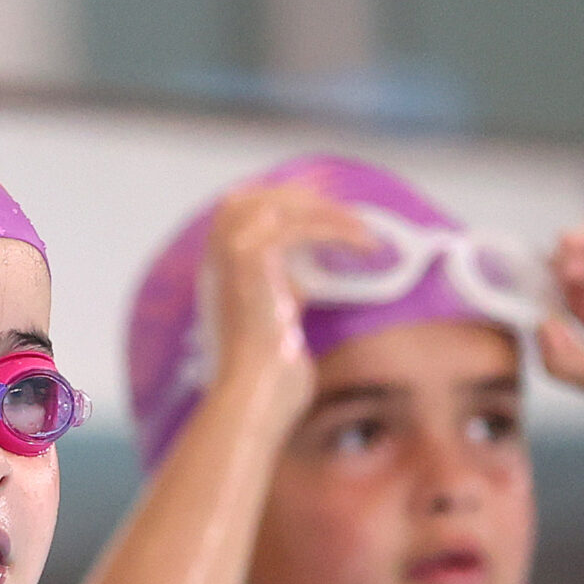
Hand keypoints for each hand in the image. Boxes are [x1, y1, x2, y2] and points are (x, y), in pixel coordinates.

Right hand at [199, 185, 375, 423]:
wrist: (255, 388)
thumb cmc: (269, 362)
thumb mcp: (278, 304)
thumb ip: (287, 275)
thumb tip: (322, 254)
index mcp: (217, 259)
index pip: (247, 202)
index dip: (289, 198)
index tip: (327, 206)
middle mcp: (216, 248)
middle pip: (269, 195)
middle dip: (317, 202)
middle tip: (354, 220)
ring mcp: (230, 248)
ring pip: (290, 206)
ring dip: (336, 215)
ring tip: (367, 234)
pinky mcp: (252, 256)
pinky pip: (304, 226)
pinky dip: (340, 231)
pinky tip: (364, 245)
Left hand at [536, 221, 583, 438]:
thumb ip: (557, 356)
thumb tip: (540, 322)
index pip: (564, 296)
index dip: (539, 288)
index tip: (515, 286)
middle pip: (579, 265)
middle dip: (554, 265)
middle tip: (543, 274)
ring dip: (572, 247)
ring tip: (565, 264)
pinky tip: (575, 244)